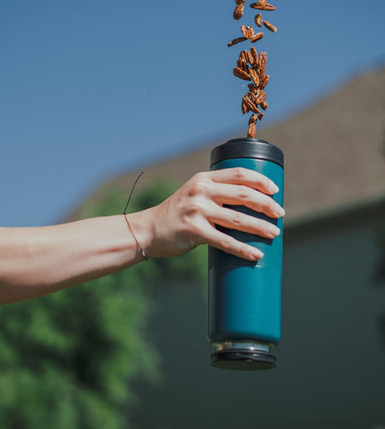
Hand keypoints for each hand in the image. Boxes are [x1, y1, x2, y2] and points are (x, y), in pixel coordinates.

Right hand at [134, 168, 284, 260]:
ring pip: (238, 219)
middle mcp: (201, 191)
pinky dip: (243, 249)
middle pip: (243, 195)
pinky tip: (255, 254)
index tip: (275, 190)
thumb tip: (250, 206)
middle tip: (280, 214)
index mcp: (204, 179)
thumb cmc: (177, 214)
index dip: (260, 181)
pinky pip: (225, 241)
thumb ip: (216, 195)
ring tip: (275, 233)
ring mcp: (197, 211)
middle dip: (266, 204)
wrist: (149, 230)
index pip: (238, 173)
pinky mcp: (194, 231)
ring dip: (260, 227)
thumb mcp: (194, 195)